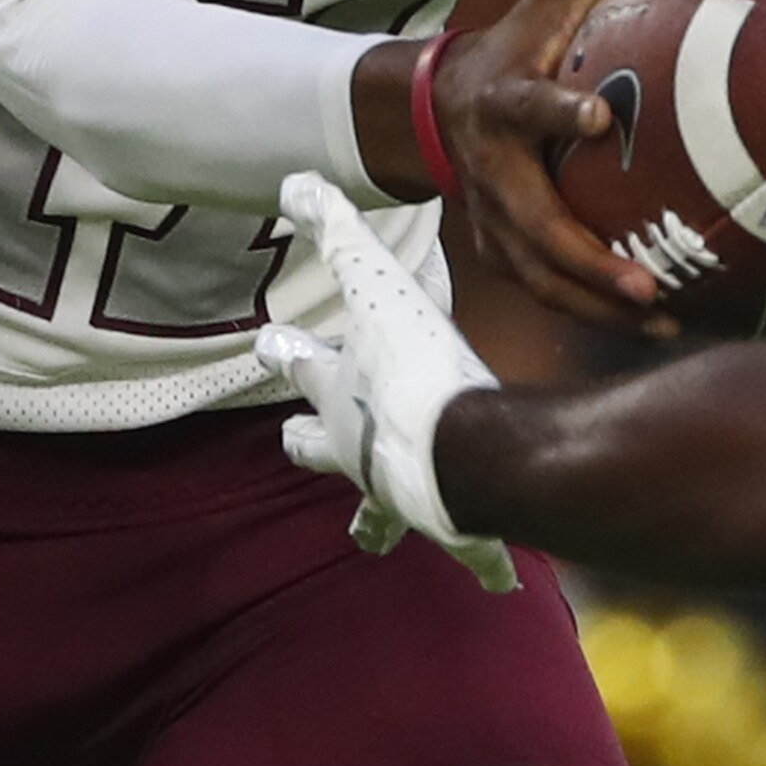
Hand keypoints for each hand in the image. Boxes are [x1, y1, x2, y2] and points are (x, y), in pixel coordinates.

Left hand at [258, 176, 517, 591]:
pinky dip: (486, 566)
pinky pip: (473, 552)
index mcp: (338, 398)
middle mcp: (359, 452)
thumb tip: (294, 181)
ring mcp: (402, 495)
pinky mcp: (455, 528)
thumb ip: (338, 231)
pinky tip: (500, 584)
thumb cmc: (414, 368)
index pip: (300, 364)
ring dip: (375, 520)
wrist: (461, 451)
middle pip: (321, 449)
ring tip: (371, 539)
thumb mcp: (374, 282)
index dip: (286, 351)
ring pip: (379, 512)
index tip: (265, 345)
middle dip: (308, 445)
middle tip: (291, 444)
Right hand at [429, 0, 692, 334]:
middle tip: (644, 283)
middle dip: (585, 260)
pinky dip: (595, 312)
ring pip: (539, 276)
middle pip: (530, 225)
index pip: (527, 104)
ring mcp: (490, 217)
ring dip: (597, 304)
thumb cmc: (518, 43)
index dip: (557, 112)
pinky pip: (547, 291)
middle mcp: (492, 168)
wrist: (439, 102)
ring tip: (661, 318)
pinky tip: (654, 324)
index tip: (596, 117)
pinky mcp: (499, 250)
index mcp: (505, 99)